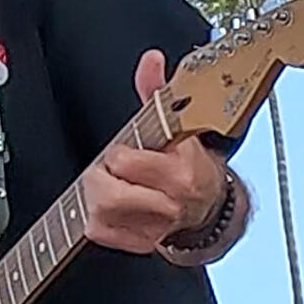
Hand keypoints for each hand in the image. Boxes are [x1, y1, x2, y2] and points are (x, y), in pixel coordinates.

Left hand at [80, 49, 226, 254]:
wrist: (209, 204)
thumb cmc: (187, 162)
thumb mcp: (175, 124)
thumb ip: (156, 90)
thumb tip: (151, 59)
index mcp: (179, 170)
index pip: (126, 162)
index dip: (118, 154)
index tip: (126, 151)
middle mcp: (170, 202)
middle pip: (109, 194)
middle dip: (100, 178)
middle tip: (110, 171)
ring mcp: (157, 227)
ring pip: (101, 215)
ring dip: (94, 198)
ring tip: (107, 187)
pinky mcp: (143, 243)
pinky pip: (101, 233)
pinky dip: (96, 220)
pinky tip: (107, 208)